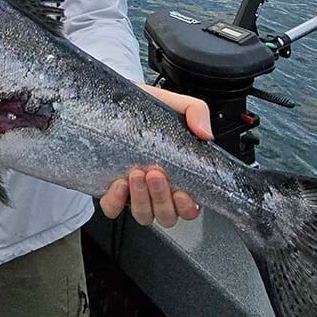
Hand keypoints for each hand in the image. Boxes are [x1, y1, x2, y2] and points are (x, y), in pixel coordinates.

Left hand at [99, 83, 212, 228]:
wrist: (111, 101)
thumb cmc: (146, 106)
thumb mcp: (174, 104)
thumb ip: (196, 111)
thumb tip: (205, 133)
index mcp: (179, 175)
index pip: (190, 207)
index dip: (188, 207)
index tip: (183, 192)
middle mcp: (158, 189)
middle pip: (167, 215)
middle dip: (162, 198)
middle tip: (156, 173)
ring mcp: (134, 193)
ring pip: (143, 216)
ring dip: (142, 200)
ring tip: (136, 174)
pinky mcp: (110, 192)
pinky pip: (113, 209)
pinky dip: (115, 202)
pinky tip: (118, 184)